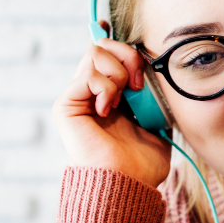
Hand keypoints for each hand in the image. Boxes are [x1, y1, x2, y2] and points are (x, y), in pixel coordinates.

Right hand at [52, 38, 170, 186]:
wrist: (128, 182)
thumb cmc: (142, 161)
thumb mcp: (157, 120)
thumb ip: (154, 95)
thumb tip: (156, 70)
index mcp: (110, 94)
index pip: (107, 52)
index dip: (114, 40)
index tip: (125, 41)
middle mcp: (91, 92)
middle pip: (101, 46)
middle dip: (127, 56)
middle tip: (139, 84)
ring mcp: (77, 97)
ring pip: (94, 54)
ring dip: (118, 73)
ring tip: (125, 100)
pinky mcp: (66, 105)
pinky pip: (87, 75)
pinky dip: (106, 87)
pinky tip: (109, 109)